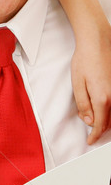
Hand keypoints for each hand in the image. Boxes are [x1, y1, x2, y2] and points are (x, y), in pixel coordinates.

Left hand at [71, 23, 110, 143]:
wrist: (97, 43)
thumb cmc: (85, 60)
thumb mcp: (77, 84)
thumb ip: (83, 104)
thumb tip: (88, 120)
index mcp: (102, 98)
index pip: (100, 125)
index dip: (94, 135)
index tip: (90, 141)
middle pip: (110, 122)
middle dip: (100, 130)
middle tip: (91, 133)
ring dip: (107, 122)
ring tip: (96, 123)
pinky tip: (104, 110)